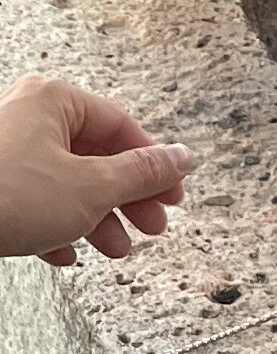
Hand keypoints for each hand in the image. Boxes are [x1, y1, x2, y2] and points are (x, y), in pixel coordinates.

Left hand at [0, 74, 193, 265]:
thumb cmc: (3, 195)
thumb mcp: (92, 186)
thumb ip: (144, 173)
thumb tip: (182, 158)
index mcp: (54, 102)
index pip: (124, 128)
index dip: (155, 166)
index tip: (172, 193)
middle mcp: (27, 119)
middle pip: (98, 157)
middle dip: (128, 200)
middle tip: (150, 224)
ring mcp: (5, 153)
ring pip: (68, 183)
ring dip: (98, 219)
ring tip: (113, 247)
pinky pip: (36, 202)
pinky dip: (57, 227)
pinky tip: (65, 251)